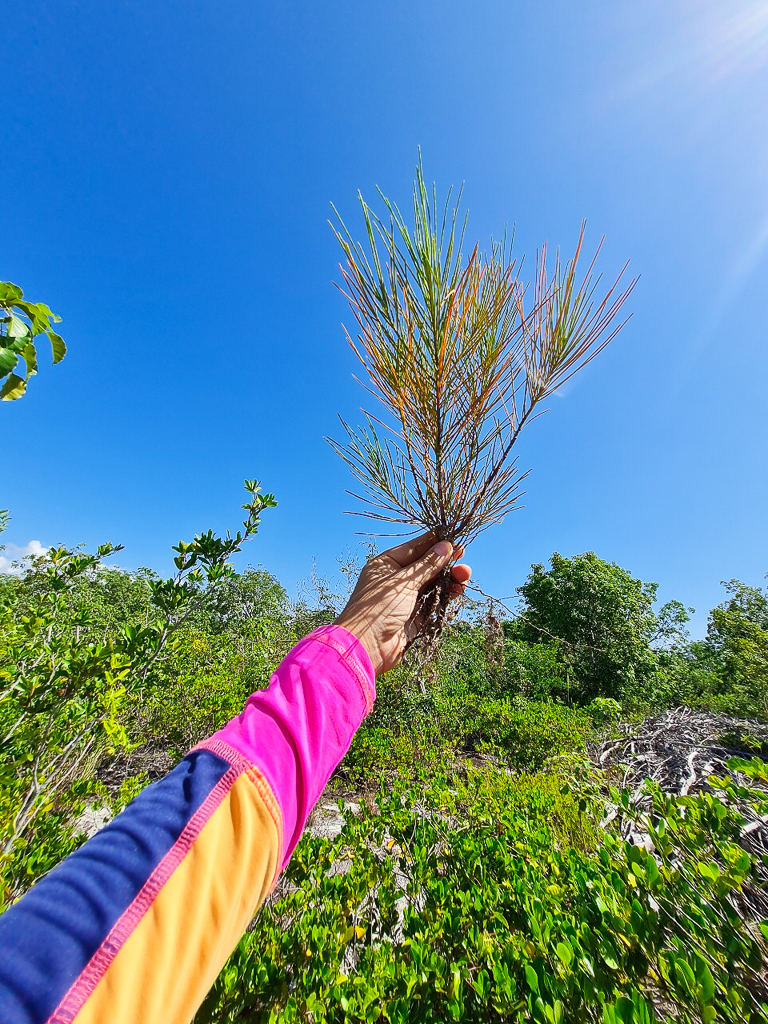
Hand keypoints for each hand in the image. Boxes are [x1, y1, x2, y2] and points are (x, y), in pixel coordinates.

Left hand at [335, 532, 471, 675]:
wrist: (368, 647)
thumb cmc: (378, 608)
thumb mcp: (403, 582)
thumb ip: (427, 565)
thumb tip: (445, 546)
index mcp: (386, 565)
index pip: (414, 548)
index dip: (434, 542)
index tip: (454, 537)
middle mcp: (396, 580)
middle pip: (426, 565)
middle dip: (445, 561)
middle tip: (463, 555)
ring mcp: (407, 598)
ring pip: (433, 583)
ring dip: (449, 577)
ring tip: (465, 573)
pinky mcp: (417, 616)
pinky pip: (435, 601)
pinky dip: (447, 594)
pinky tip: (459, 589)